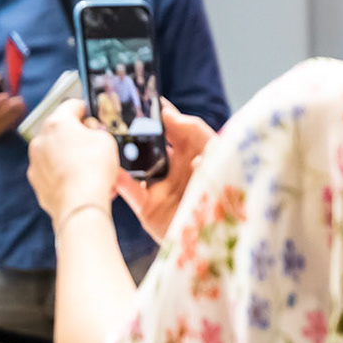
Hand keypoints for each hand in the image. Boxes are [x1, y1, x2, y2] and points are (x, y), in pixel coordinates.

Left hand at [27, 99, 118, 219]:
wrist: (79, 203)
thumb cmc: (92, 170)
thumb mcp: (106, 139)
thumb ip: (96, 130)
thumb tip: (90, 132)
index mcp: (56, 123)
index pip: (72, 106)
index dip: (86, 110)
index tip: (91, 117)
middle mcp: (40, 140)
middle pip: (61, 131)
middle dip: (78, 137)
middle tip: (95, 147)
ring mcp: (35, 161)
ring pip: (56, 153)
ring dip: (71, 157)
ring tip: (91, 170)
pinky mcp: (36, 181)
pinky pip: (52, 172)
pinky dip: (64, 174)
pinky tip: (81, 182)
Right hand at [111, 99, 217, 241]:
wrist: (225, 243)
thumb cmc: (232, 199)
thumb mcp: (221, 158)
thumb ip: (201, 138)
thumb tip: (176, 124)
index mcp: (194, 151)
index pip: (173, 124)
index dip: (159, 111)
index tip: (144, 99)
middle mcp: (175, 167)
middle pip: (149, 142)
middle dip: (134, 129)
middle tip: (119, 117)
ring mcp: (160, 187)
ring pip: (135, 164)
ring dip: (122, 153)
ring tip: (111, 140)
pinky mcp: (149, 208)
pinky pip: (129, 191)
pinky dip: (119, 181)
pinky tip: (113, 171)